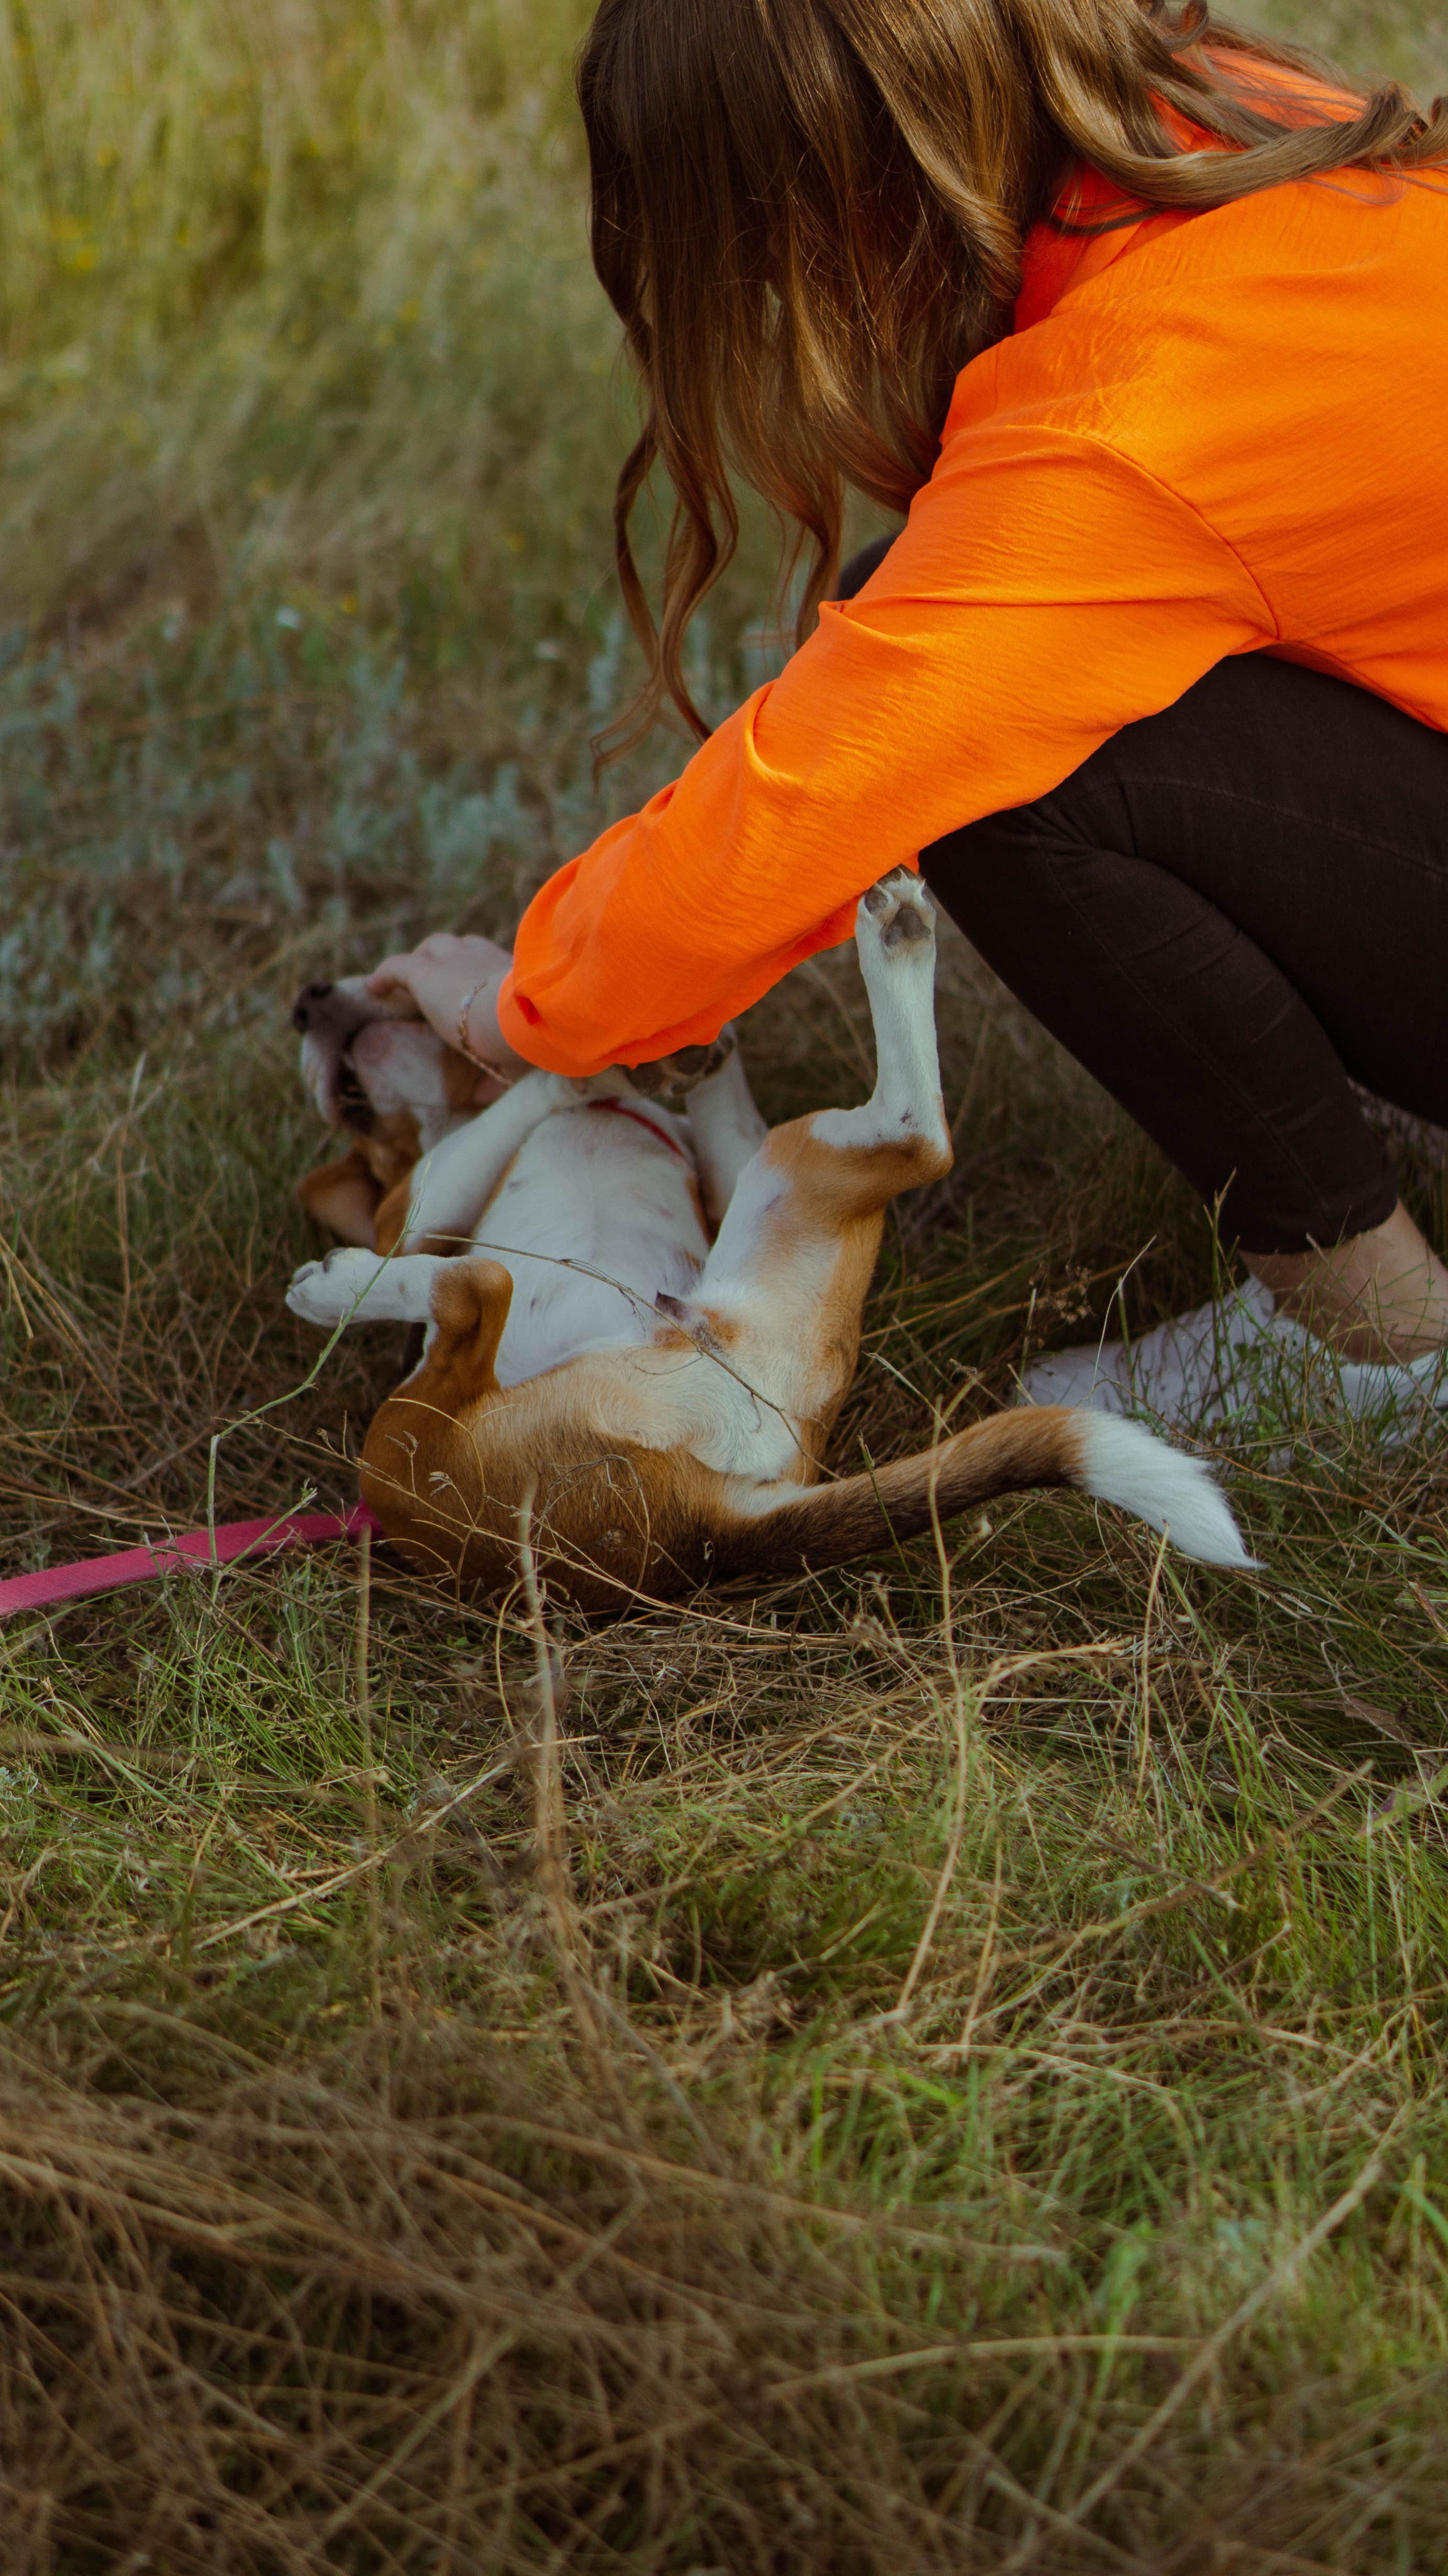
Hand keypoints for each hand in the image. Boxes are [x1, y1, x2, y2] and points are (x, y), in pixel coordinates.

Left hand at [368, 932, 528, 1100]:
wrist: (521, 1019)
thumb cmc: (530, 1038)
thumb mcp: (516, 1059)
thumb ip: (497, 1076)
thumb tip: (480, 1097)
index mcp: (511, 976)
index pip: (487, 961)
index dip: (473, 970)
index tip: (466, 988)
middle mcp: (484, 959)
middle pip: (460, 946)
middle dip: (446, 958)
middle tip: (435, 979)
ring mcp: (455, 962)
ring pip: (433, 947)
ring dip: (421, 959)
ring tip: (407, 980)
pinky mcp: (426, 973)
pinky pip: (398, 965)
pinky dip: (385, 974)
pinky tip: (374, 987)